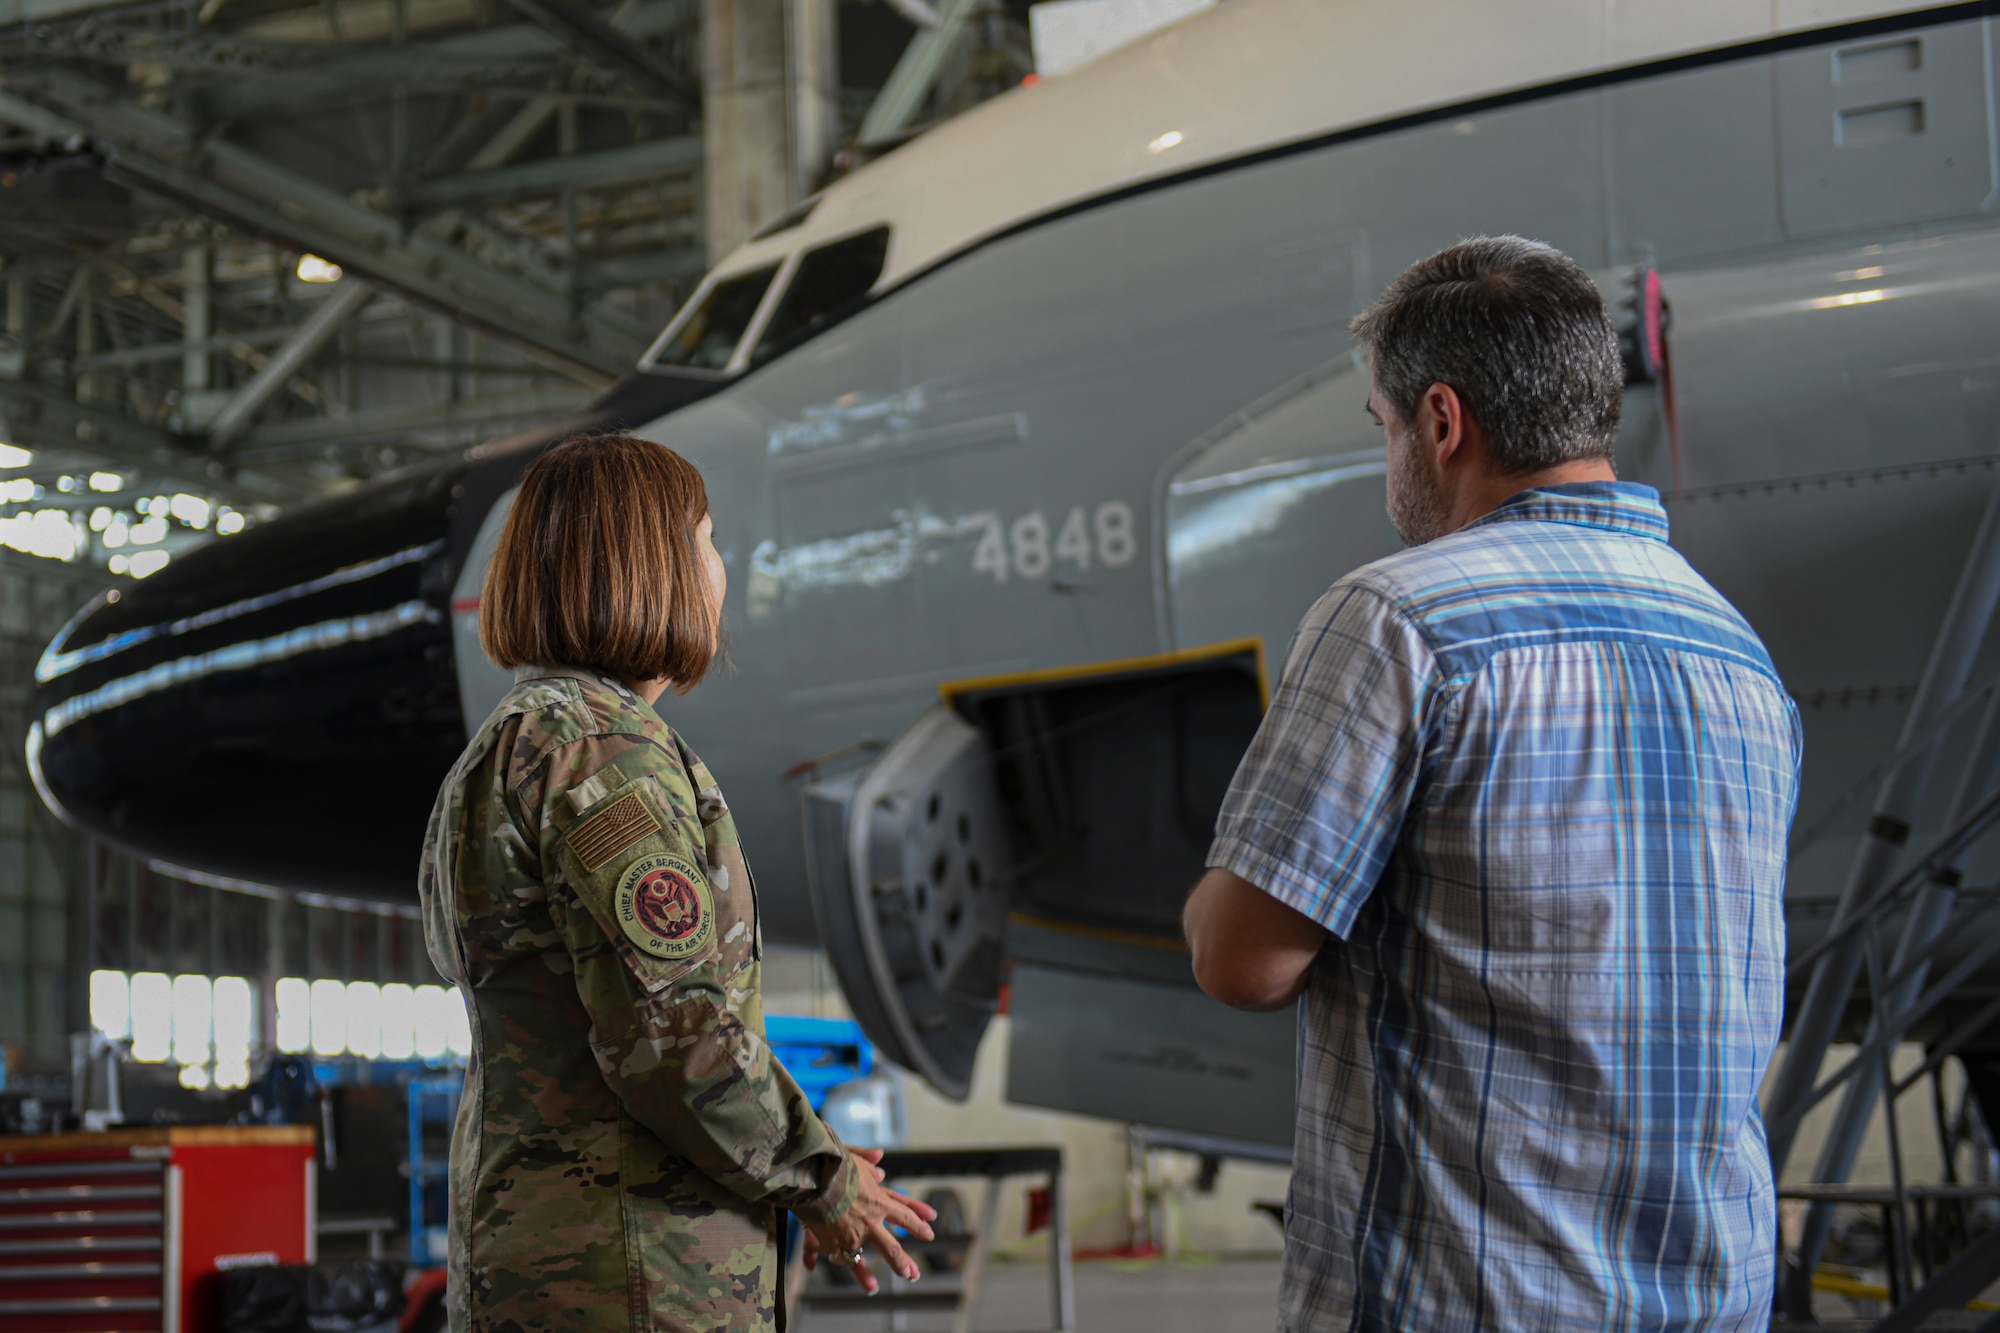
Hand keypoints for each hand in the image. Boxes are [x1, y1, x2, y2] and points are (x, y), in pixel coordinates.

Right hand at [803, 1147, 936, 1293]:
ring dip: (866, 1275)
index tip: (929, 1233)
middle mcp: (870, 1223)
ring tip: (872, 1287)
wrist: (814, 1177)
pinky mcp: (832, 1244)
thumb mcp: (854, 1157)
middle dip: (902, 1262)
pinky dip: (832, 1256)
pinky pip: (833, 1254)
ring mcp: (851, 1236)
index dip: (918, 1226)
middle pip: (891, 1248)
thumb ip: (867, 1159)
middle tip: (911, 1274)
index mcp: (879, 1202)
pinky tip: (830, 1262)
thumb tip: (879, 1156)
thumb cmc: (834, 1164)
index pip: (904, 1216)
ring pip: (862, 1260)